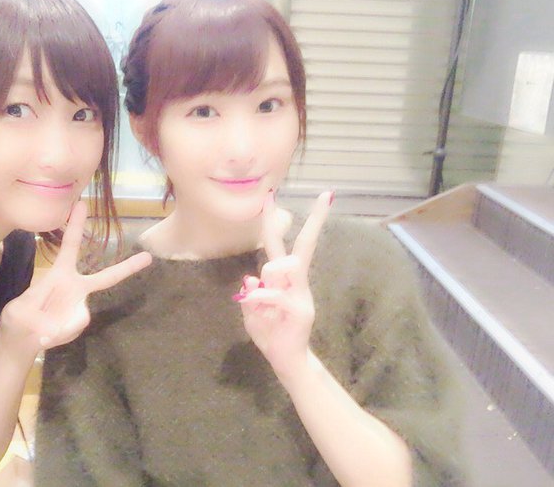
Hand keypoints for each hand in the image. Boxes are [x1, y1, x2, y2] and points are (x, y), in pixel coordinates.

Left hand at [0, 201, 151, 352]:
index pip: (71, 246)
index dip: (77, 226)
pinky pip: (69, 329)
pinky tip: (44, 336)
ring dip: (57, 325)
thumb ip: (35, 318)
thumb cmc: (20, 316)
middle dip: (127, 268)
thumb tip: (51, 332)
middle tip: (148, 257)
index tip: (82, 205)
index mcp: (60, 273)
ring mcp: (80, 307)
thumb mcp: (19, 314)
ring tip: (39, 331)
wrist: (21, 337)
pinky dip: (54, 334)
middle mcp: (75, 288)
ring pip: (77, 316)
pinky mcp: (78, 323)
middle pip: (105, 278)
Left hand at [234, 191, 332, 379]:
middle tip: (304, 196)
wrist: (287, 360)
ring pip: (277, 268)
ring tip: (261, 306)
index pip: (286, 245)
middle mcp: (297, 282)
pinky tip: (259, 313)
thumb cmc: (270, 333)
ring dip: (264, 283)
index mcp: (286, 279)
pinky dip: (258, 301)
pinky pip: (272, 295)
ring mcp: (301, 294)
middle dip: (305, 222)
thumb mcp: (253, 313)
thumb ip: (252, 295)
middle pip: (300, 246)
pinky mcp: (301, 309)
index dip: (277, 222)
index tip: (274, 196)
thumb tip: (250, 280)